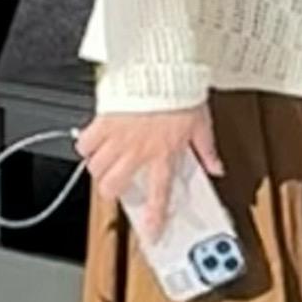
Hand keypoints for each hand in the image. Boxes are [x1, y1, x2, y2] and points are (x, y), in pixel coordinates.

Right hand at [76, 101, 219, 232]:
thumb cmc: (180, 92)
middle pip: (113, 186)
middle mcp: (138, 151)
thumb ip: (207, 149)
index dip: (154, 218)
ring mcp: (118, 138)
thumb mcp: (201, 123)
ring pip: (96, 168)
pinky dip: (86, 146)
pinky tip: (93, 143)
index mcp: (164, 154)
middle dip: (111, 191)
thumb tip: (217, 166)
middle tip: (115, 186)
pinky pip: (85, 143)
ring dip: (99, 169)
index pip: (159, 194)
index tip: (150, 232)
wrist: (161, 69)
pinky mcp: (103, 122)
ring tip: (104, 163)